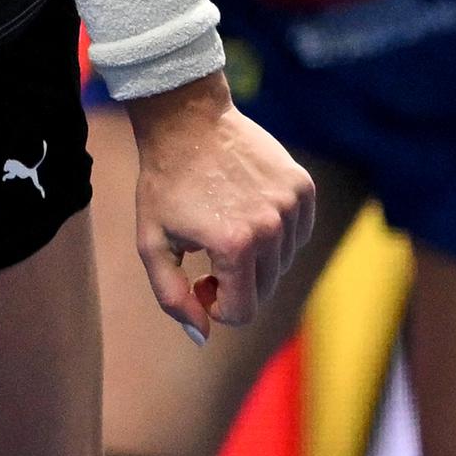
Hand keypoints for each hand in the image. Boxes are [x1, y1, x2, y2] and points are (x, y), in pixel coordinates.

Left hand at [125, 75, 316, 341]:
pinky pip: (298, 232)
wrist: (187, 119)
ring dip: (258, 256)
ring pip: (283, 261)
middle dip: (236, 282)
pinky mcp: (302, 186)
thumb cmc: (165, 182)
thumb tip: (203, 337)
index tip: (200, 280)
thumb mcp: (153, 243)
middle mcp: (270, 227)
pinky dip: (278, 232)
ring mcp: (290, 204)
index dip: (217, 304)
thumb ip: (172, 297)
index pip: (241, 311)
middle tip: (209, 252)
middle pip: (264, 289)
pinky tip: (249, 208)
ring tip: (228, 225)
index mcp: (234, 246)